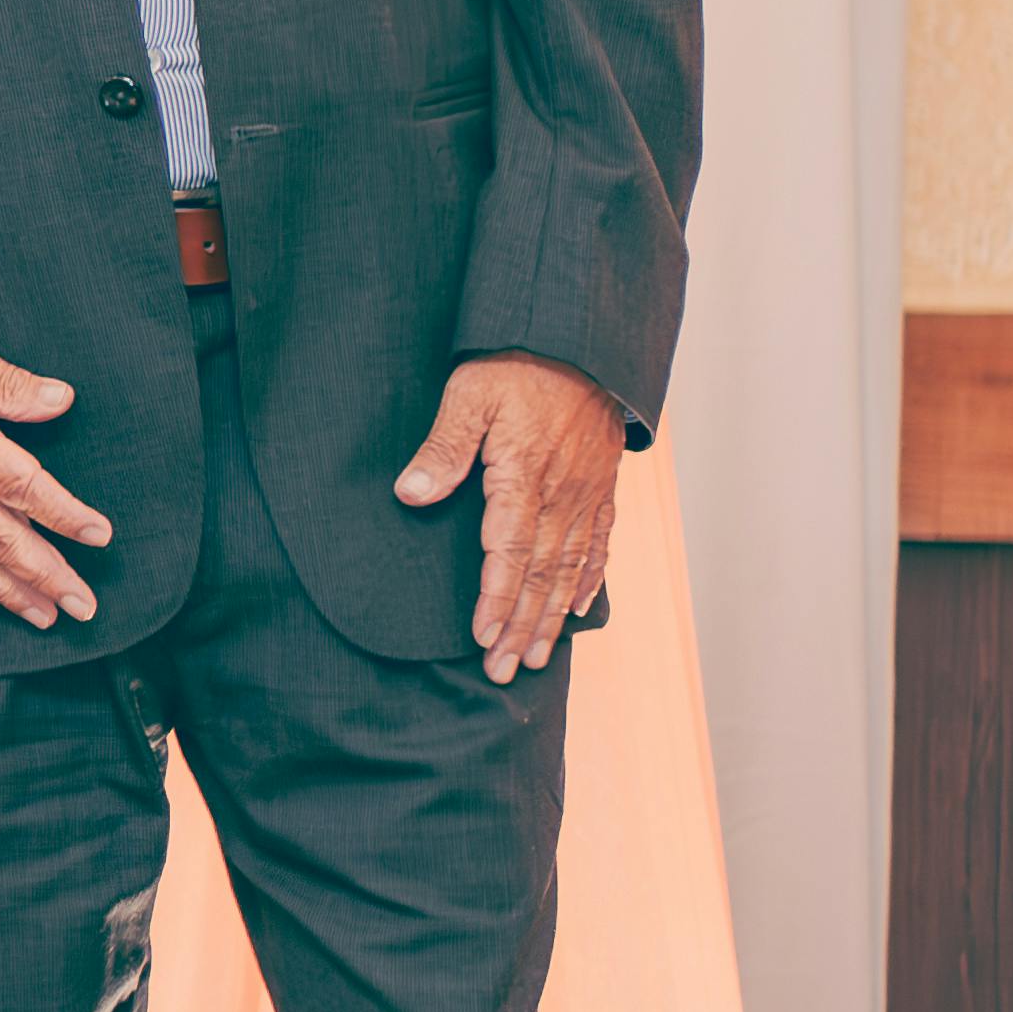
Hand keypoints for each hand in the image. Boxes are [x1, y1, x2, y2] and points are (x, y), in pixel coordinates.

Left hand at [400, 351, 629, 679]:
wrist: (579, 341)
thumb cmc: (515, 364)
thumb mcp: (468, 394)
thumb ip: (442, 447)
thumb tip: (411, 494)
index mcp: (523, 475)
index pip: (508, 551)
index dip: (496, 598)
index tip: (483, 637)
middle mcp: (561, 494)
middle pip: (539, 573)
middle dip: (521, 626)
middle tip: (505, 670)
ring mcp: (586, 493)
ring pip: (569, 567)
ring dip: (551, 615)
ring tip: (538, 655)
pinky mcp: (601, 486)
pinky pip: (600, 542)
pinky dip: (589, 579)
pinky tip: (577, 608)